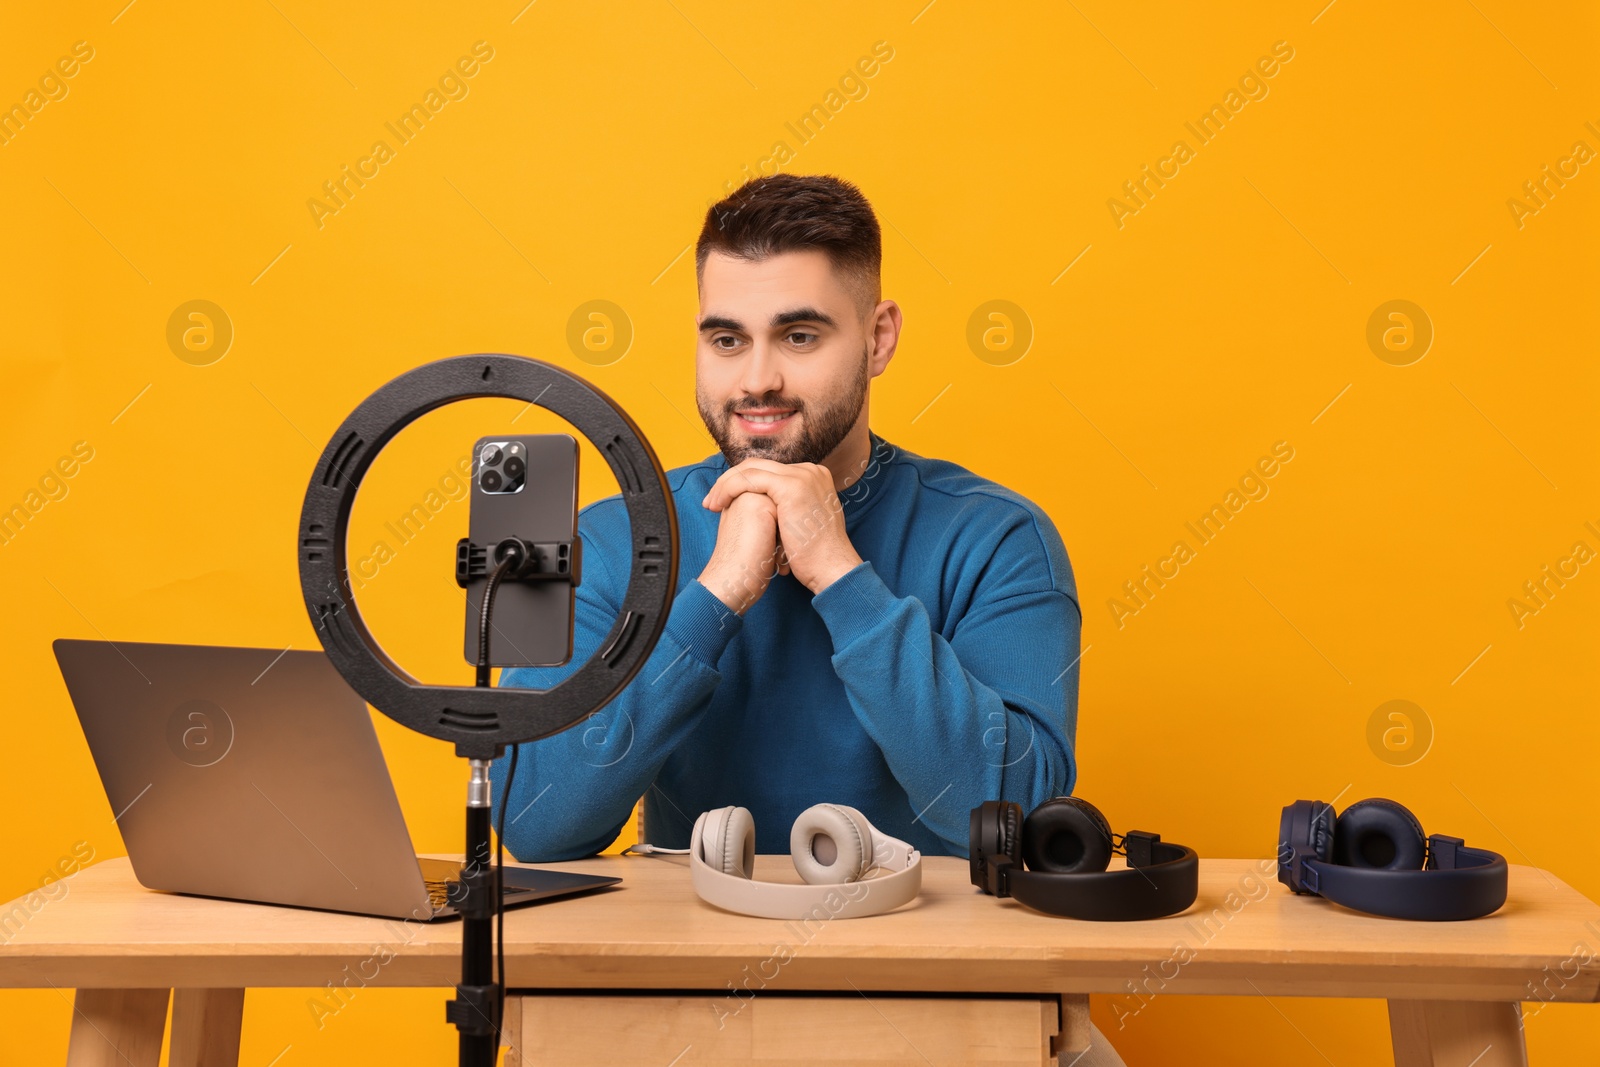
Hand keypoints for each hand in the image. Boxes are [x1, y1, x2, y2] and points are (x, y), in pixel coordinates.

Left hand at [701, 459, 862, 595]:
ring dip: (725, 485)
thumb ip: (788, 508)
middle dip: (730, 481)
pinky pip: (749, 479)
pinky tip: (718, 504)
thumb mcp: (803, 522)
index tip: (724, 500)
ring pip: (751, 469)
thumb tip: (768, 510)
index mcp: (813, 476)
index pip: (769, 470)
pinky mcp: (792, 486)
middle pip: (759, 465)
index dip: (743, 482)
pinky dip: (729, 489)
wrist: (831, 570)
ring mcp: (803, 476)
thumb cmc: (815, 556)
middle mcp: (810, 471)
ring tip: (711, 503)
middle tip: (712, 500)